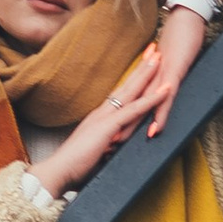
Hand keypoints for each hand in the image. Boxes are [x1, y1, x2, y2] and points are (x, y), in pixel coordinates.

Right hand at [31, 10, 208, 198]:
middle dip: (141, 66)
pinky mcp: (110, 126)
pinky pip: (135, 109)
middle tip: (154, 49)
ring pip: (132, 90)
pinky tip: (165, 89)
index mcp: (99, 119)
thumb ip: (105, 147)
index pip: (119, 94)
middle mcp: (102, 112)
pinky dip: (152, 98)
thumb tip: (112, 149)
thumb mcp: (94, 154)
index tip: (141, 65)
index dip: (131, 80)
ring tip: (160, 56)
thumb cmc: (72, 168)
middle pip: (126, 85)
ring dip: (147, 73)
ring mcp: (105, 117)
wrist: (57, 171)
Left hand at [118, 2, 206, 142]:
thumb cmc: (180, 35)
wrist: (187, 14)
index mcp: (148, 77)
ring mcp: (160, 77)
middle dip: (117, 127)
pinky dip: (159, 115)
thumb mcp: (169, 60)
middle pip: (130, 108)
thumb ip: (162, 76)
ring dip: (131, 126)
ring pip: (143, 106)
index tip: (105, 137)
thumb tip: (158, 89)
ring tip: (118, 144)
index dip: (118, 119)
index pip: (130, 102)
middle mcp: (150, 78)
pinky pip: (166, 98)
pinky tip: (154, 130)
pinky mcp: (173, 74)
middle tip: (102, 146)